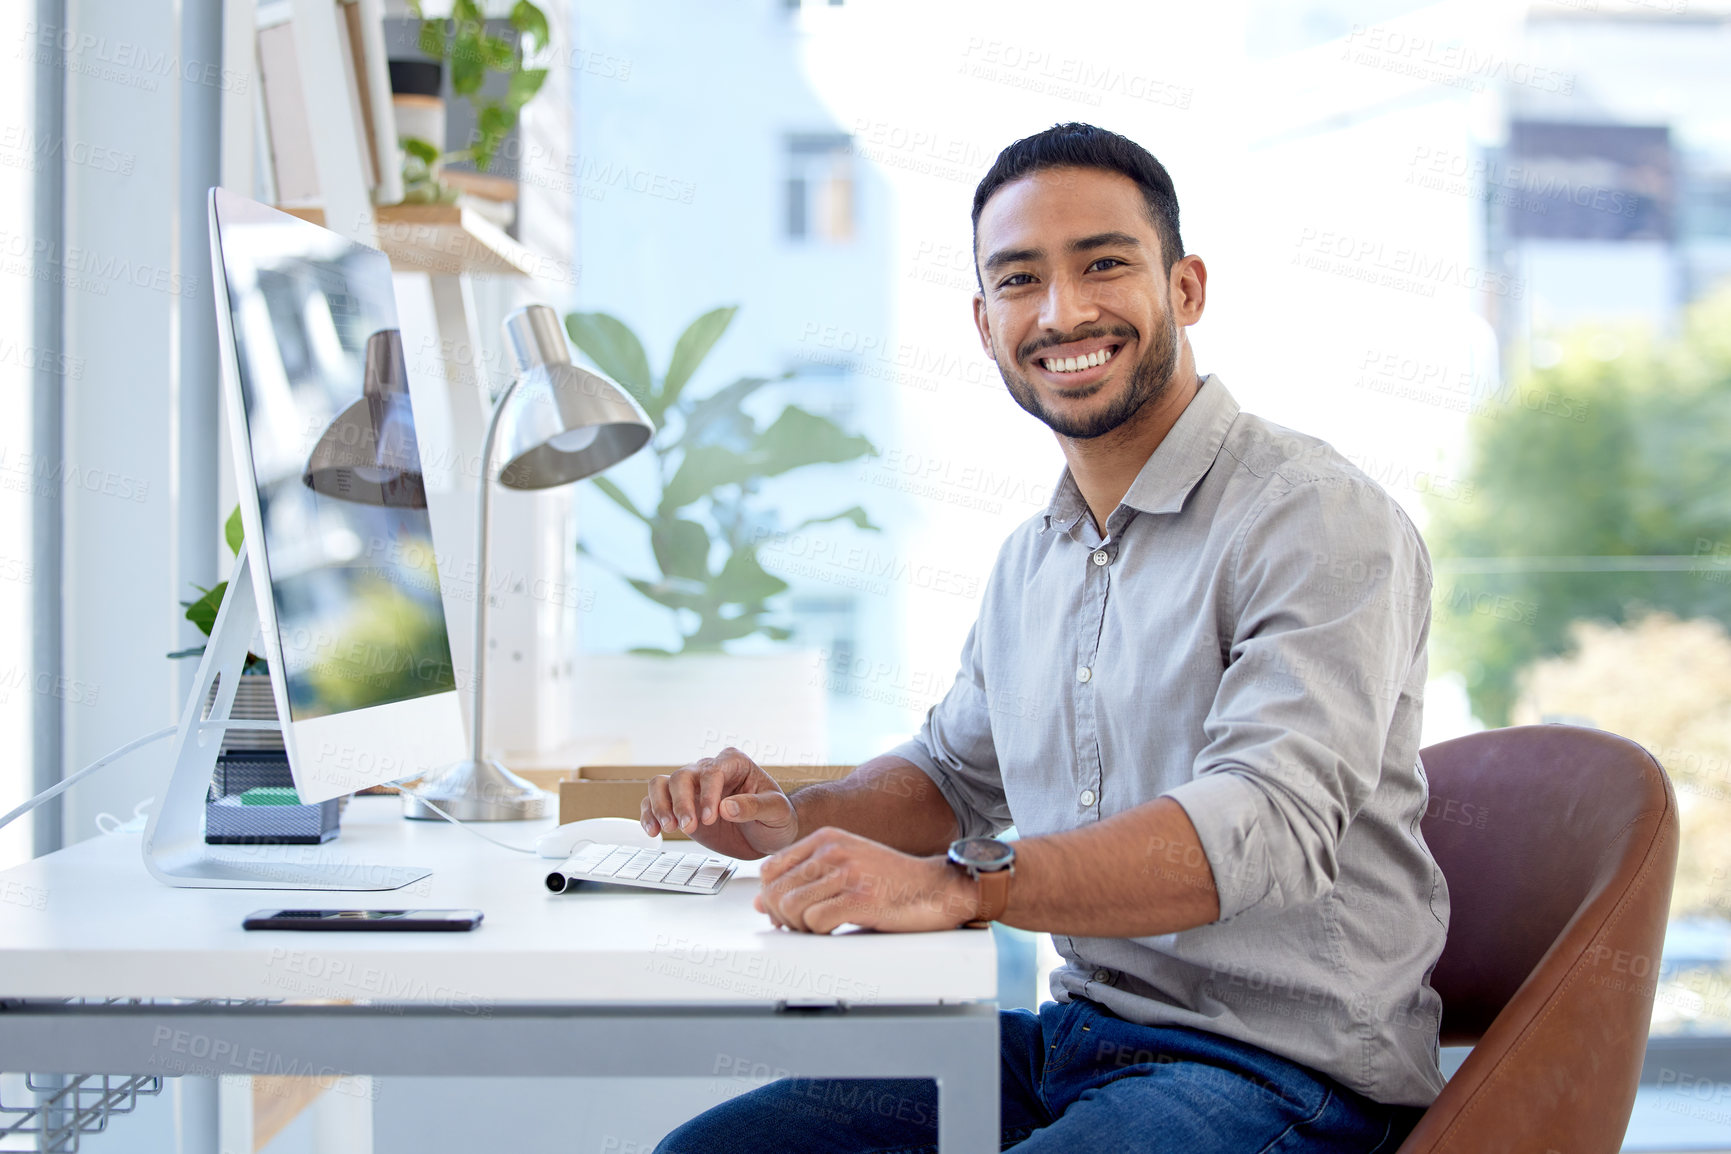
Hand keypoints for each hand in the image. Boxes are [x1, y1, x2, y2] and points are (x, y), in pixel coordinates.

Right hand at [642, 747, 798, 859]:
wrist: (768, 835)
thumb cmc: (776, 819)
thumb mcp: (776, 812)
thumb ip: (754, 807)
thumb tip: (727, 807)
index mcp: (734, 763)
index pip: (713, 772)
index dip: (708, 794)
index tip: (711, 818)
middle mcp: (710, 770)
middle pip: (682, 776)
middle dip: (682, 802)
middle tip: (689, 827)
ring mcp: (693, 788)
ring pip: (662, 784)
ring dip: (660, 805)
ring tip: (668, 828)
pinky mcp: (681, 806)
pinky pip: (655, 801)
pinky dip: (650, 814)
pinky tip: (652, 830)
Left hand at [756, 828, 978, 933]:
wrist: (935, 889)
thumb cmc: (889, 882)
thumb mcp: (843, 869)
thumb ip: (804, 880)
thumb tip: (761, 903)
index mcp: (827, 838)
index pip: (770, 869)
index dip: (771, 897)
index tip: (785, 914)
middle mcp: (834, 850)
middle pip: (777, 891)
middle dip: (782, 918)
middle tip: (799, 929)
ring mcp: (849, 872)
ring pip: (791, 907)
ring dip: (800, 928)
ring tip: (819, 929)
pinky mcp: (862, 898)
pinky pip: (815, 922)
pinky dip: (819, 933)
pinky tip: (835, 930)